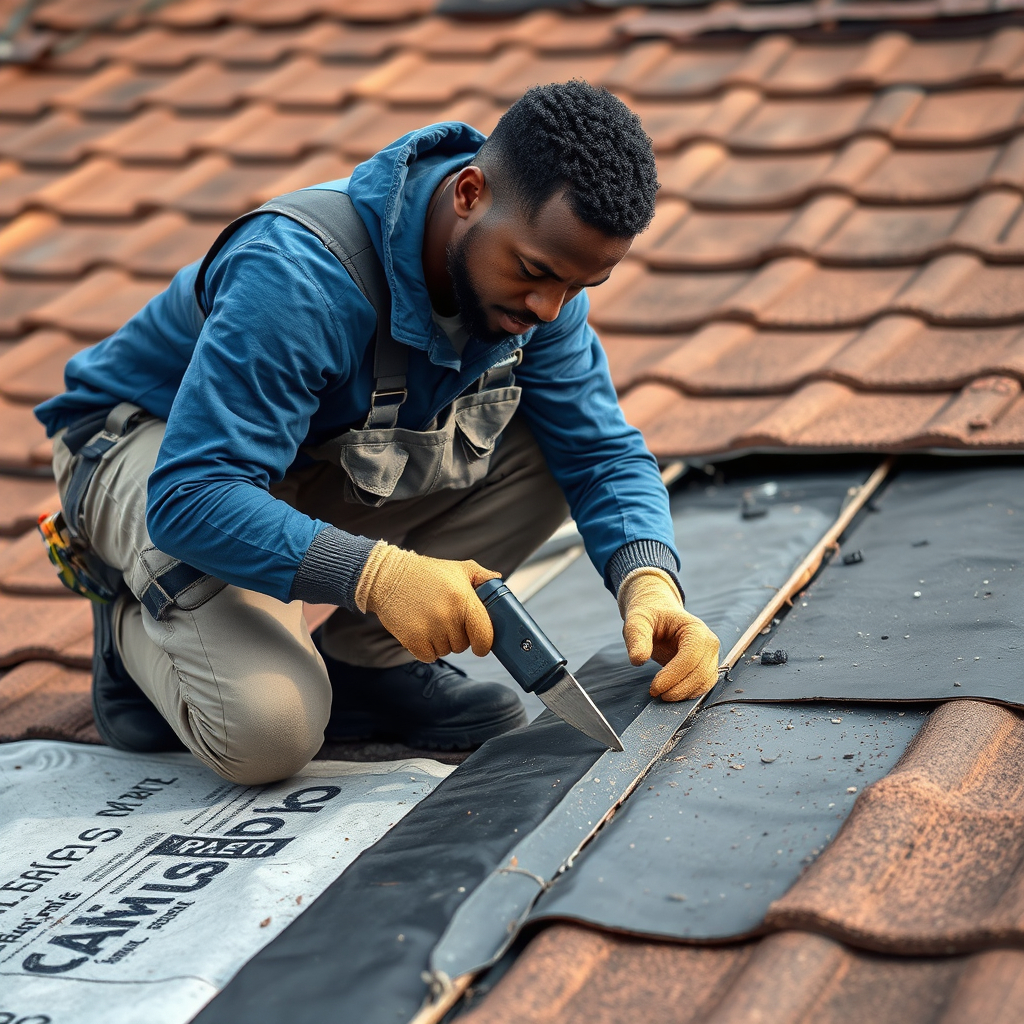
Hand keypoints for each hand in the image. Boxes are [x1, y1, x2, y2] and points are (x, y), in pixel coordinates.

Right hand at [355, 541, 499, 661]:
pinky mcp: (413, 640)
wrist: (388, 577)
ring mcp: (430, 629)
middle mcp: (448, 616)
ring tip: (431, 620)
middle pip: (464, 645)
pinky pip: (429, 656)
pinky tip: (421, 630)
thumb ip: (481, 576)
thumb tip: (497, 582)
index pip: (484, 634)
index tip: (482, 645)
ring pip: (446, 651)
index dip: (485, 643)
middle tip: (446, 618)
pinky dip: (426, 649)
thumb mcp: (457, 568)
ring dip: (441, 642)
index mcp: (464, 599)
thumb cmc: (426, 573)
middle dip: (458, 636)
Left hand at [618, 569, 720, 700]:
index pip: (690, 657)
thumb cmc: (649, 616)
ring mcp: (710, 655)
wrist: (657, 613)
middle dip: (678, 688)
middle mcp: (709, 642)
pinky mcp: (706, 666)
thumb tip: (638, 660)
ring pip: (704, 682)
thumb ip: (636, 638)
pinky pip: (703, 685)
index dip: (674, 676)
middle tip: (655, 694)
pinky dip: (688, 694)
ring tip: (661, 695)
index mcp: (695, 628)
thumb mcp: (636, 621)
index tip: (654, 687)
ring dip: (684, 694)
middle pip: (700, 673)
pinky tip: (670, 693)